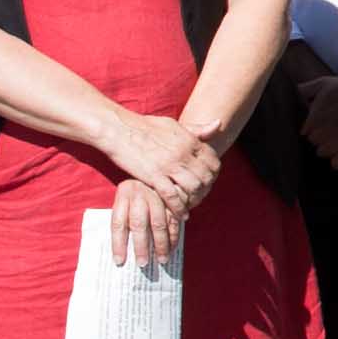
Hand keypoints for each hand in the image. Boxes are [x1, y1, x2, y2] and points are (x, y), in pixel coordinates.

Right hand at [104, 111, 219, 222]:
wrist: (119, 129)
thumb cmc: (144, 126)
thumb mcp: (174, 124)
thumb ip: (196, 129)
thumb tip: (218, 124)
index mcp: (189, 140)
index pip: (213, 161)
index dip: (214, 173)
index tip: (208, 180)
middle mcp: (183, 153)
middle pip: (206, 176)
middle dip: (206, 189)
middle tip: (201, 196)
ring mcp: (169, 165)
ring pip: (194, 187)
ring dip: (195, 199)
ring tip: (192, 204)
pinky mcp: (154, 176)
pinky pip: (173, 196)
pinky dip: (179, 208)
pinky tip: (182, 214)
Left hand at [105, 168, 187, 273]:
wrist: (156, 167)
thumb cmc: (136, 191)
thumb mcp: (125, 197)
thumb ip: (124, 217)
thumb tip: (122, 250)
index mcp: (123, 194)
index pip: (118, 223)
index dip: (118, 244)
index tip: (120, 261)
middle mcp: (139, 194)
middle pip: (139, 224)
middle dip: (141, 246)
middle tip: (142, 263)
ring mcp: (157, 195)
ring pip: (158, 224)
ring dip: (160, 244)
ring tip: (161, 260)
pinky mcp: (172, 198)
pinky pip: (173, 220)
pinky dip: (174, 236)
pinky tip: (172, 248)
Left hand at [294, 63, 337, 170]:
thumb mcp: (325, 83)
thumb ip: (304, 90)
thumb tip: (293, 95)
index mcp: (313, 119)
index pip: (306, 132)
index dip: (316, 127)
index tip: (326, 122)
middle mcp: (321, 133)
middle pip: (315, 143)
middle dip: (323, 137)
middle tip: (337, 127)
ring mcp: (335, 143)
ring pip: (324, 153)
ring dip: (332, 148)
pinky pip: (337, 164)